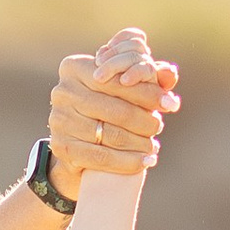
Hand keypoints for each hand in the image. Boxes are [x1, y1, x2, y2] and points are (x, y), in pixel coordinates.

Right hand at [47, 26, 178, 193]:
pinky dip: (127, 162)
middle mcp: (62, 91)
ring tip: (153, 146)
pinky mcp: (60, 146)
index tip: (170, 104)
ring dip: (138, 143)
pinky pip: (100, 157)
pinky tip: (144, 162)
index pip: (119, 81)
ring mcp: (58, 120)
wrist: (77, 137)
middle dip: (144, 120)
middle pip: (115, 110)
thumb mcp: (123, 86)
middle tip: (159, 126)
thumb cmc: (106, 103)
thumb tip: (171, 75)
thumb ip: (148, 77)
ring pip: (110, 135)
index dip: (148, 93)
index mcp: (75, 67)